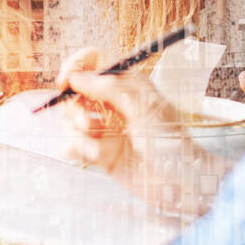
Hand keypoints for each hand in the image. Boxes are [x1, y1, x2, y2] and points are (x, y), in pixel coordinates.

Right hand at [55, 47, 180, 184]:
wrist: (179, 182)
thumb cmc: (171, 141)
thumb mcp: (142, 106)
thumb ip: (108, 88)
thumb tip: (76, 77)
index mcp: (126, 85)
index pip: (93, 62)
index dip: (76, 66)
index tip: (65, 81)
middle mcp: (113, 103)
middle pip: (75, 92)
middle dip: (74, 107)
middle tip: (89, 123)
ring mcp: (105, 128)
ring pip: (72, 120)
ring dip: (77, 132)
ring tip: (96, 147)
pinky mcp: (100, 152)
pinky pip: (74, 144)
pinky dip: (78, 149)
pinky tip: (92, 156)